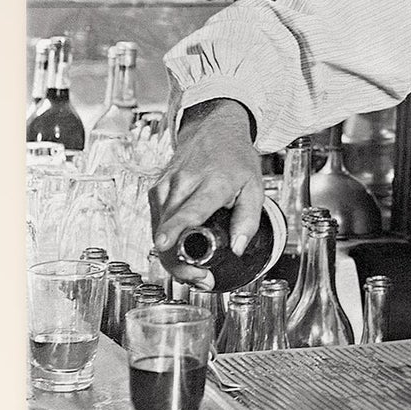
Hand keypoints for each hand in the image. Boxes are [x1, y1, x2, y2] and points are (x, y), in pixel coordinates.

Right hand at [149, 101, 262, 289]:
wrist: (213, 130)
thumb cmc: (235, 159)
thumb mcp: (255, 187)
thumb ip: (248, 220)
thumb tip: (237, 249)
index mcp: (212, 182)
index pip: (190, 208)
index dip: (175, 229)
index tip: (165, 244)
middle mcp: (183, 182)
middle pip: (169, 229)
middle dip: (180, 261)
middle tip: (201, 279)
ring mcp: (165, 185)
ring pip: (159, 230)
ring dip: (172, 257)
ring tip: (196, 271)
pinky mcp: (155, 190)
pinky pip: (156, 223)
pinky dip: (167, 242)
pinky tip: (181, 252)